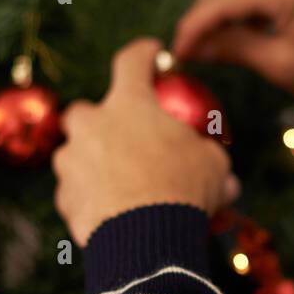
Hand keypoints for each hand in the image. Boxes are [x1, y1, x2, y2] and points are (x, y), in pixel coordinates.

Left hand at [53, 38, 238, 247]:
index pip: (132, 62)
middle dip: (101, 123)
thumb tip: (229, 182)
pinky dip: (92, 200)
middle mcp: (91, 125)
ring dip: (95, 166)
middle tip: (123, 139)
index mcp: (128, 104)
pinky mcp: (65, 198)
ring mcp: (71, 161)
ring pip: (77, 156)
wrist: (146, 240)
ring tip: (122, 189)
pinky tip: (114, 216)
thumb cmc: (183, 190)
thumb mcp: (213, 169)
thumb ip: (211, 162)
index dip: (144, 55)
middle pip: (86, 111)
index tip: (152, 53)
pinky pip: (77, 193)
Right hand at [172, 0, 293, 112]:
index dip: (194, 27)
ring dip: (222, 10)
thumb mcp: (284, 66)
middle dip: (204, 16)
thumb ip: (236, 50)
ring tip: (211, 48)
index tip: (177, 54)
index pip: (221, 0)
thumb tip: (199, 47)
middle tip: (189, 51)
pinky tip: (240, 35)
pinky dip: (246, 6)